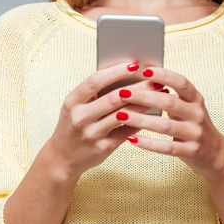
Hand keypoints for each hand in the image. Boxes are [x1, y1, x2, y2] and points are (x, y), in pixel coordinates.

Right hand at [43, 61, 149, 180]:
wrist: (62, 158)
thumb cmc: (74, 125)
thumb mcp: (76, 106)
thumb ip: (95, 92)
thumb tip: (128, 73)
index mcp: (72, 102)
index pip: (95, 81)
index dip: (116, 71)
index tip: (135, 64)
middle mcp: (80, 117)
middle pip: (115, 97)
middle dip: (140, 87)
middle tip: (157, 80)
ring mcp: (91, 134)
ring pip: (125, 114)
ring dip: (145, 103)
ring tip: (160, 95)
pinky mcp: (103, 147)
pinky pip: (127, 131)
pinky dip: (141, 121)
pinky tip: (153, 113)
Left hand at [115, 67, 223, 178]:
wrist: (215, 154)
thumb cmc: (194, 126)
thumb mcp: (189, 108)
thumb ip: (172, 97)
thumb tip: (145, 80)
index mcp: (196, 99)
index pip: (181, 83)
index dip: (164, 75)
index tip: (145, 70)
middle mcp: (197, 114)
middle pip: (170, 102)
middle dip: (144, 97)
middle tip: (123, 93)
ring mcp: (195, 133)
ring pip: (165, 126)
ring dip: (141, 120)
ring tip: (121, 115)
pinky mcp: (190, 151)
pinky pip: (166, 147)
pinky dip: (148, 143)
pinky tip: (131, 139)